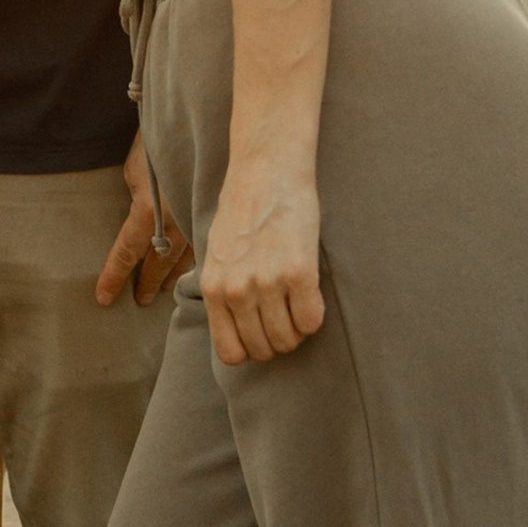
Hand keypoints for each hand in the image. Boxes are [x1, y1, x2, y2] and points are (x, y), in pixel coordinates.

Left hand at [96, 134, 191, 306]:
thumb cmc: (156, 143)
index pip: (126, 253)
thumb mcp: (134, 172)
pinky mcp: (214, 216)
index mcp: (147, 212)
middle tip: (139, 300)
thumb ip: (136, 202)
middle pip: (158, 264)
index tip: (103, 297)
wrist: (197, 122)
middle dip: (146, 283)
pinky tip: (192, 270)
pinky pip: (203, 247)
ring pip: (183, 261)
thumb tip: (138, 223)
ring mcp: (197, 221)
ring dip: (170, 276)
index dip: (113, 276)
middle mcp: (174, 223)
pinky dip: (193, 261)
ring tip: (161, 289)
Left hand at [199, 155, 325, 363]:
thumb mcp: (217, 255)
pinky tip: (310, 295)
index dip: (249, 351)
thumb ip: (223, 290)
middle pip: (262, 349)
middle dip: (276, 341)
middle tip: (282, 318)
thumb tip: (234, 327)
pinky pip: (311, 321)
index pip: (230, 352)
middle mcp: (237, 290)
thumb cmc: (241, 213)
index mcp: (214, 288)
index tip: (259, 335)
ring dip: (296, 331)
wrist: (266, 174)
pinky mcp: (299, 273)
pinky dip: (314, 316)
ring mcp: (268, 283)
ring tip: (295, 306)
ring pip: (288, 339)